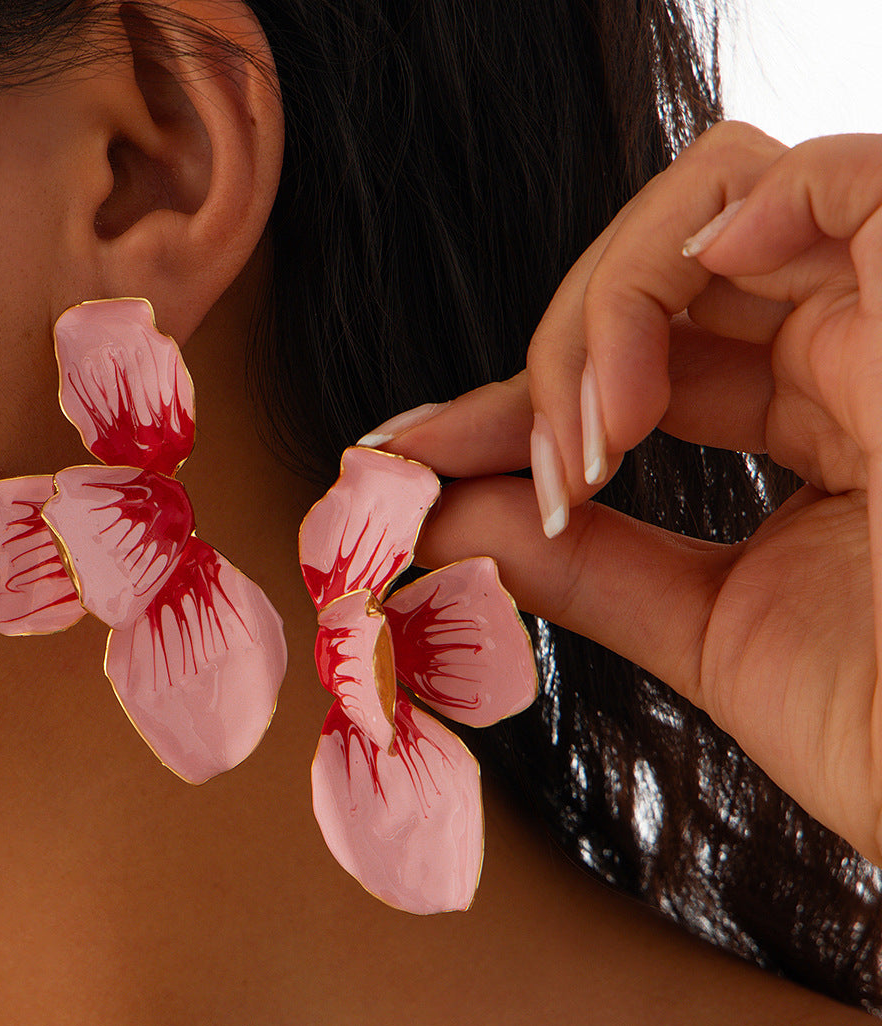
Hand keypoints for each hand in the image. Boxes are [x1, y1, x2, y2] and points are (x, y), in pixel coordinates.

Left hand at [379, 121, 881, 866]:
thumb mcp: (704, 628)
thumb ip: (579, 562)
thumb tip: (437, 512)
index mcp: (823, 418)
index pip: (645, 358)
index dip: (522, 398)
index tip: (406, 456)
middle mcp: (866, 353)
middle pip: (670, 271)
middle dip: (558, 353)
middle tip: (513, 464)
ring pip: (725, 204)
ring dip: (615, 304)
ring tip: (596, 435)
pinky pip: (853, 181)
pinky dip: (745, 210)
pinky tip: (684, 290)